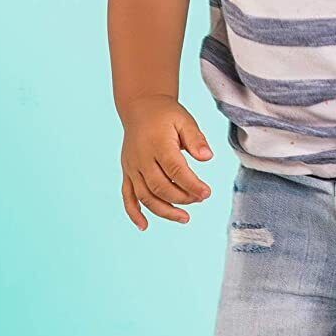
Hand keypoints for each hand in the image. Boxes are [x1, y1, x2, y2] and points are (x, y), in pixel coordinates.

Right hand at [119, 96, 212, 227]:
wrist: (140, 108)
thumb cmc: (166, 115)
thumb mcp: (185, 120)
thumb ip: (196, 139)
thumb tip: (207, 158)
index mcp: (157, 144)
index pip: (175, 170)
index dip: (191, 185)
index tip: (207, 193)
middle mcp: (141, 158)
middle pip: (160, 186)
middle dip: (182, 198)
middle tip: (200, 200)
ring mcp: (132, 167)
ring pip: (144, 195)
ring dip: (164, 211)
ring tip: (184, 218)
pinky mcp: (127, 173)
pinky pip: (127, 195)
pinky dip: (134, 212)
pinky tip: (144, 226)